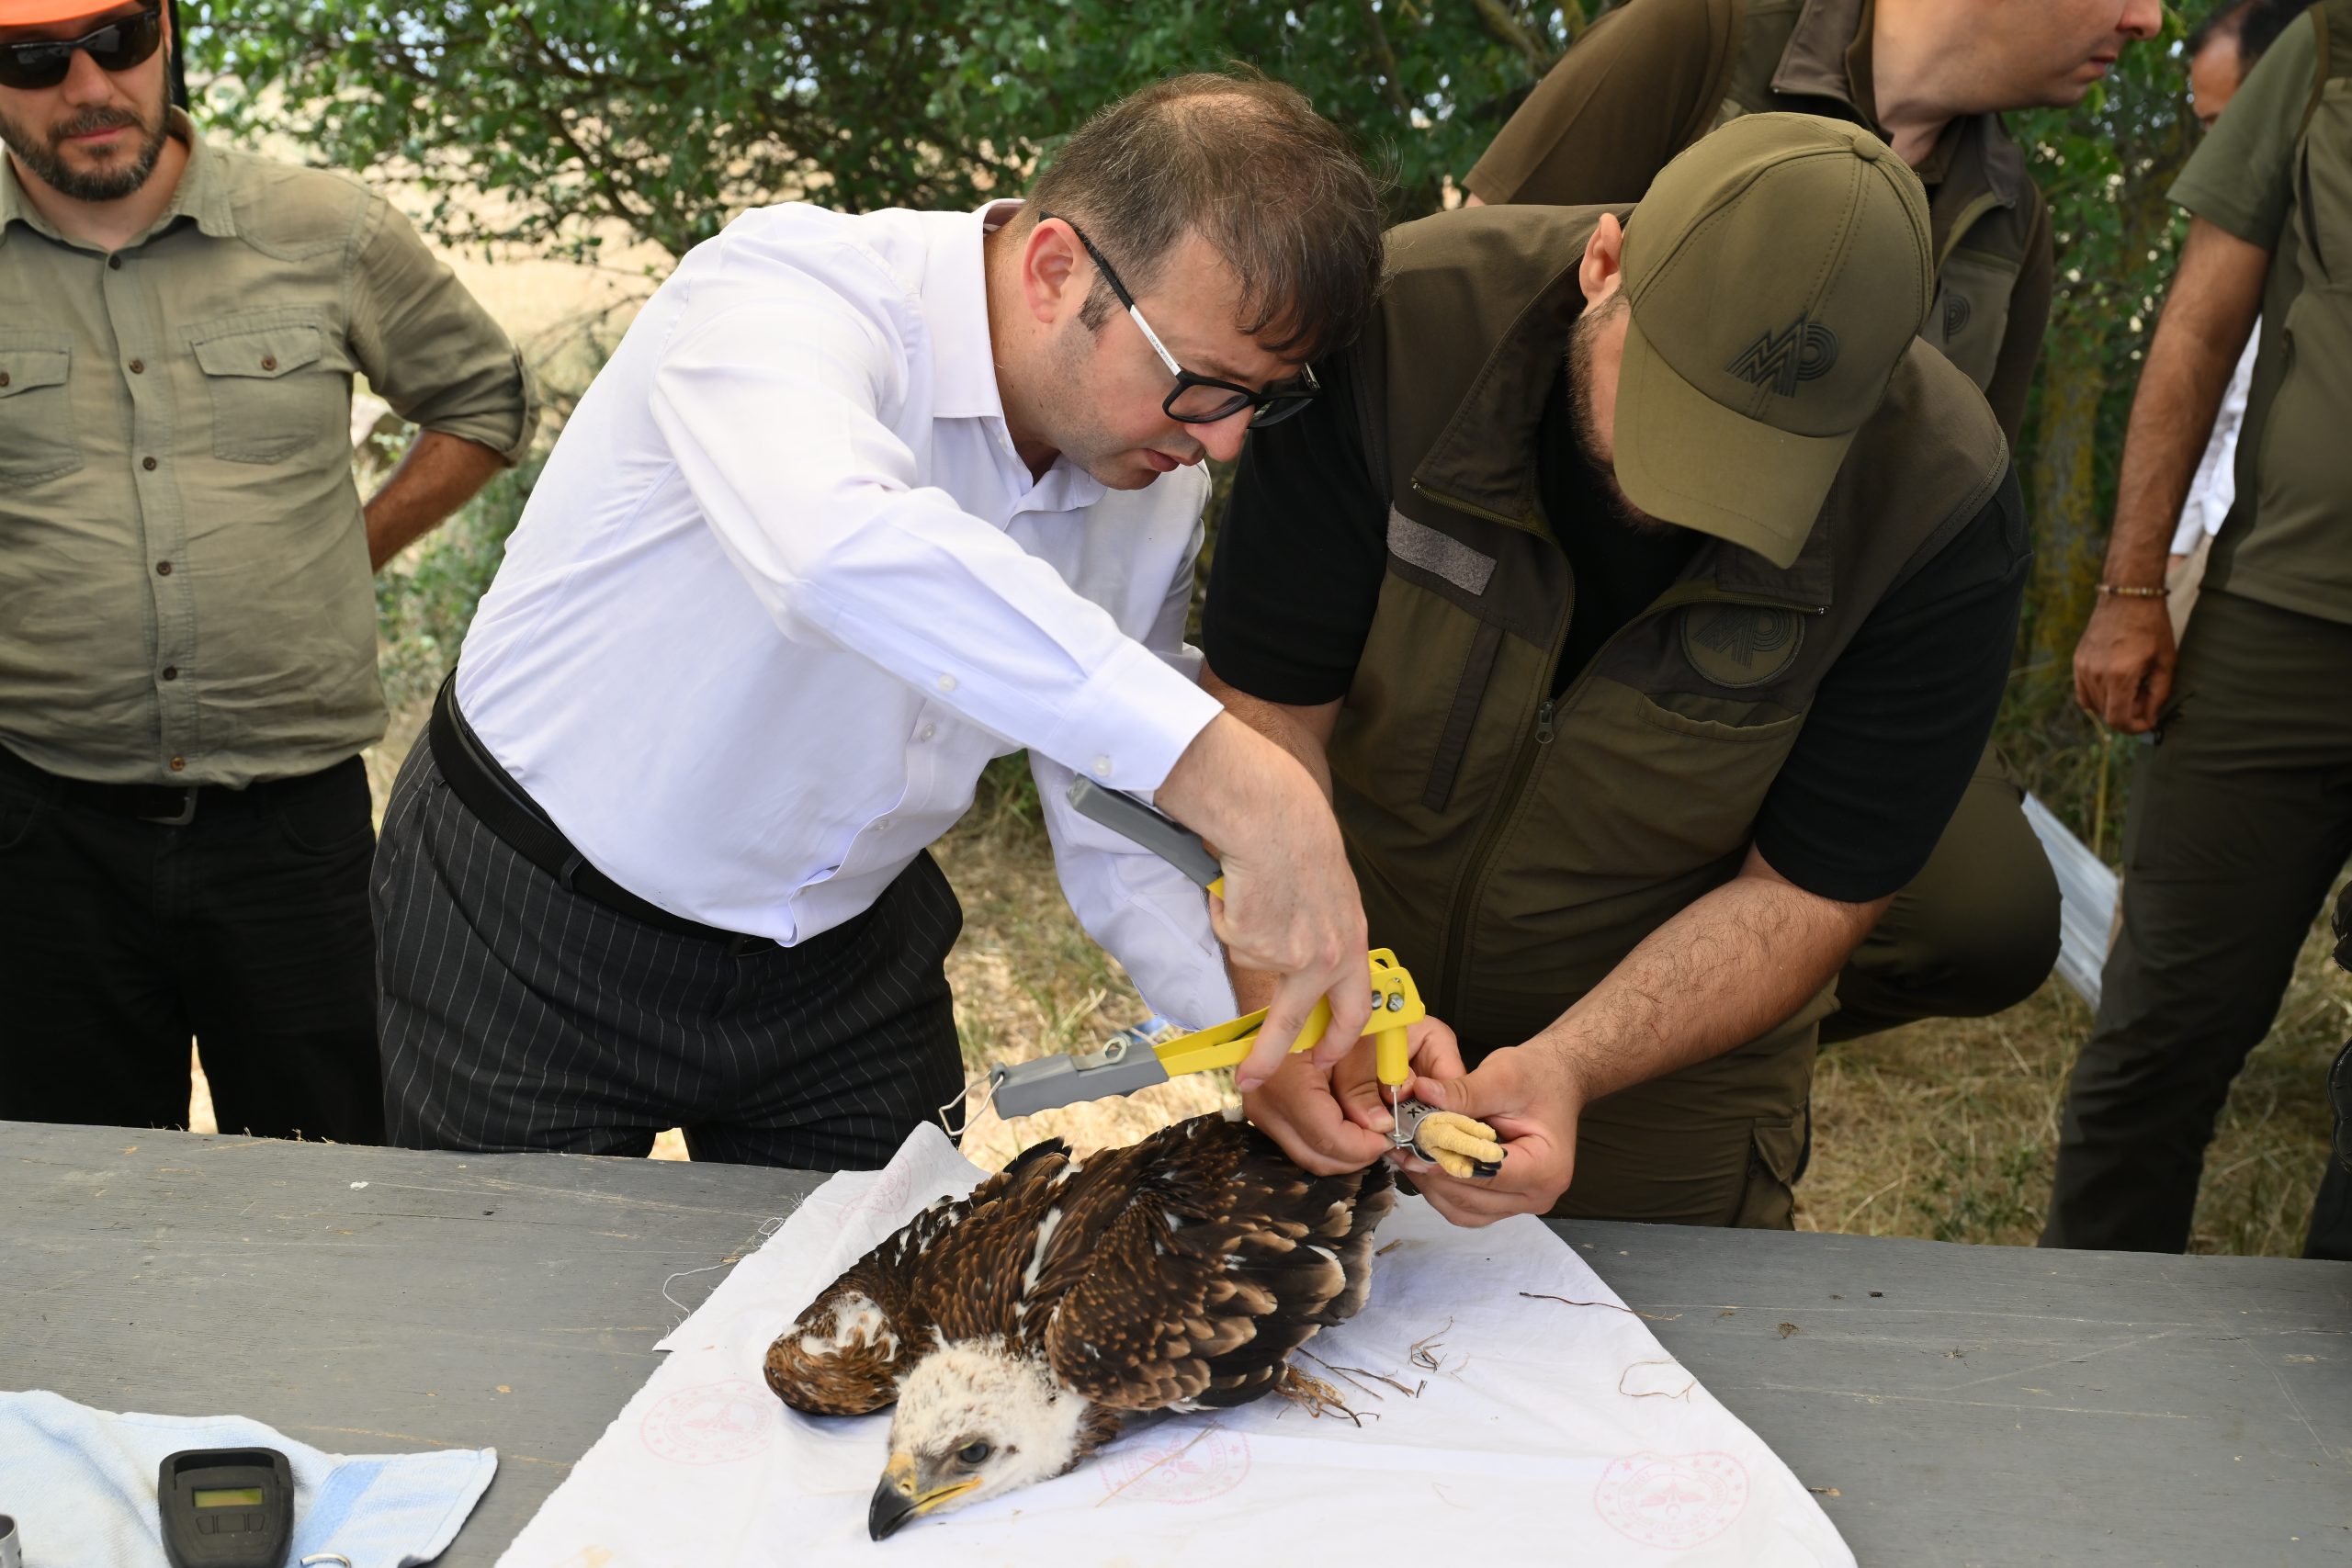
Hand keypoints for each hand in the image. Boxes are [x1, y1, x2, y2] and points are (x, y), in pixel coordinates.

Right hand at [1156, 714, 1369, 1088]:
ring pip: (1250, 959)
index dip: (1336, 1036)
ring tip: (1251, 887)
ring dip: (1242, 928)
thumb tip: (1294, 963)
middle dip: (1270, 1055)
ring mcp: (1289, 955)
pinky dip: (1226, 914)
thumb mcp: (1330, 894)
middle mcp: (1326, 957)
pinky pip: (1229, 936)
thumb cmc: (1300, 839)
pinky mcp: (1253, 945)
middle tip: (1251, 1076)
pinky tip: (1241, 886)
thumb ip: (1321, 931)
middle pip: (1295, 1021)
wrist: (1274, 819)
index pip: (1352, 1006)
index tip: (1322, 1056)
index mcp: (1351, 942)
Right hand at [1243, 1018, 1464, 1175]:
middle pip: (1317, 1157)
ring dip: (1342, 1152)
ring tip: (1368, 1131)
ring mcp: (1260, 1112)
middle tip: (1382, 1139)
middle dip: (1355, 1155)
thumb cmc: (1316, 1010)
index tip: (1388, 1137)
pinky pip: (1299, 1142)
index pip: (1328, 1138)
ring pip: (1308, 1156)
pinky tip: (1347, 1125)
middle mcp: (1265, 1104)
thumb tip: (1379, 1127)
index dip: (1364, 1146)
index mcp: (1285, 1084)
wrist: (1279, 998)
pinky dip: (1327, 1142)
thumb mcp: (1349, 1042)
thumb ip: (1363, 1088)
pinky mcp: (1263, 1114)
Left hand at [1391, 1045, 1583, 1226]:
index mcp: (1546, 1168)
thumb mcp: (1502, 1076)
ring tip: (1408, 1153)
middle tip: (1402, 1147)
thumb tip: (1421, 1094)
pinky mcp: (1505, 1202)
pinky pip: (1466, 1208)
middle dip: (1433, 1174)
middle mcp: (1538, 1195)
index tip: (1414, 1145)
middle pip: (1471, 1199)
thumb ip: (1462, 1092)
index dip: (1446, 1162)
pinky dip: (1441, 1190)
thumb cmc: (1536, 1077)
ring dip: (1432, 1186)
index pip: (1487, 1175)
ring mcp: (1521, 1204)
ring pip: (1463, 1210)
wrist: (1554, 1080)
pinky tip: (1425, 1163)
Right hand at [2073, 593, 2175, 733]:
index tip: (2148, 722)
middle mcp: (2096, 674)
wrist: (2127, 596)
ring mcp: (2083, 668)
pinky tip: (2115, 686)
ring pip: (2094, 705)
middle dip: (2129, 714)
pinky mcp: (2077, 661)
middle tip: (2146, 699)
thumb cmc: (2152, 627)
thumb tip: (2150, 719)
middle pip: (2107, 713)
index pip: (2118, 719)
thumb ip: (2159, 695)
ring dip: (2114, 705)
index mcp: (2120, 675)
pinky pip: (2083, 692)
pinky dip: (2099, 697)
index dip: (2135, 728)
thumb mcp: (2166, 663)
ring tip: (2133, 688)